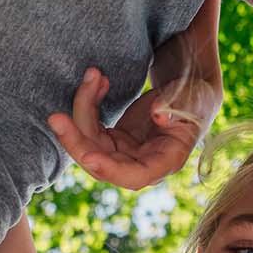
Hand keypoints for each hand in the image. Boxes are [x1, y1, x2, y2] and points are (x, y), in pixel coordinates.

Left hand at [48, 66, 220, 190]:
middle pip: (100, 162)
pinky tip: (96, 80)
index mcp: (165, 161)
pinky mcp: (112, 139)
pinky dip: (88, 102)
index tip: (88, 157)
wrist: (188, 92)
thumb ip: (179, 108)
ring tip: (93, 76)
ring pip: (89, 142)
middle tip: (57, 118)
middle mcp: (139, 163)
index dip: (110, 170)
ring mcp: (123, 152)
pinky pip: (89, 125)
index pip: (134, 176)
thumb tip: (160, 116)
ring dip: (82, 110)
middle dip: (76, 141)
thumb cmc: (196, 99)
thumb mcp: (194, 100)